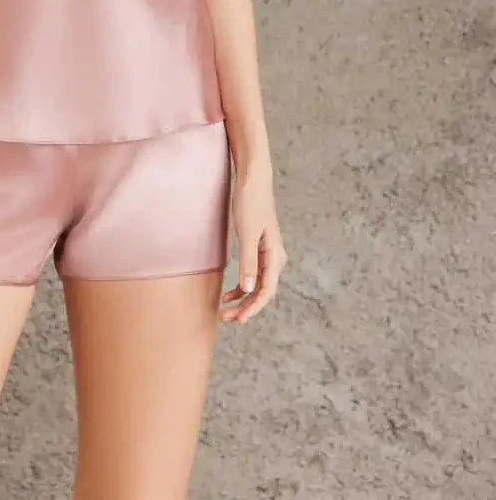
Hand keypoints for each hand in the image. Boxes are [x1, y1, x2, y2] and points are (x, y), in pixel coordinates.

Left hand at [220, 164, 287, 324]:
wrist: (253, 179)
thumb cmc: (251, 202)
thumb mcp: (247, 233)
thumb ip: (248, 262)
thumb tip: (247, 290)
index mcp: (275, 256)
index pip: (266, 291)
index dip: (252, 308)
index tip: (238, 320)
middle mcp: (275, 258)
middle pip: (262, 292)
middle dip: (245, 308)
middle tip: (225, 319)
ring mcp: (267, 254)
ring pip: (257, 285)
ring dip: (242, 300)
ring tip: (225, 311)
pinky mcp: (258, 248)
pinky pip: (253, 274)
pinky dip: (242, 286)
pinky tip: (229, 293)